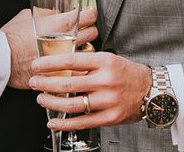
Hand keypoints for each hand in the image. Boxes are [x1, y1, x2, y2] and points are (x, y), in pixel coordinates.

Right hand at [2, 8, 98, 89]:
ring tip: (80, 47)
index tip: (90, 14)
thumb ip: (46, 13)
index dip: (91, 14)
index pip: (87, 17)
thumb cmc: (12, 36)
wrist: (0, 59)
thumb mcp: (29, 16)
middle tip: (86, 29)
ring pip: (88, 53)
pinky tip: (75, 64)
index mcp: (59, 25)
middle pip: (92, 33)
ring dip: (87, 48)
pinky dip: (79, 67)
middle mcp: (65, 42)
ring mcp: (64, 60)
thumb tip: (57, 12)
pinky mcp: (59, 74)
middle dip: (91, 29)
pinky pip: (79, 71)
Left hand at [29, 51, 151, 129]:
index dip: (51, 63)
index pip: (72, 61)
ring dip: (52, 102)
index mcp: (105, 61)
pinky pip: (82, 122)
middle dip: (45, 83)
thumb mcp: (109, 59)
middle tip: (34, 82)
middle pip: (68, 84)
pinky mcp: (109, 117)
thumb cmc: (126, 72)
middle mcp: (106, 80)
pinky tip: (52, 121)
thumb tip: (61, 63)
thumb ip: (88, 62)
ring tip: (41, 98)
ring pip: (72, 104)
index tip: (37, 64)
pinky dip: (64, 123)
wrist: (150, 90)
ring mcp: (108, 100)